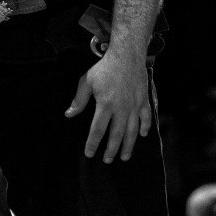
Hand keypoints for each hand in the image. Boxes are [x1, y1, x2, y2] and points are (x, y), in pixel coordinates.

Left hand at [65, 48, 150, 162]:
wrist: (127, 54)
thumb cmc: (105, 68)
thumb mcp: (87, 81)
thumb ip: (79, 99)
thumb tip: (69, 114)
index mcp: (105, 104)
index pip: (97, 130)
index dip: (92, 143)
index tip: (89, 153)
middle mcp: (121, 108)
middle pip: (116, 135)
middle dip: (111, 150)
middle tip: (107, 161)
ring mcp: (134, 105)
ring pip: (132, 131)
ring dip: (128, 145)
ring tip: (124, 157)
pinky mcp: (144, 100)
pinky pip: (146, 117)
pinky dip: (145, 127)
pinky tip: (142, 135)